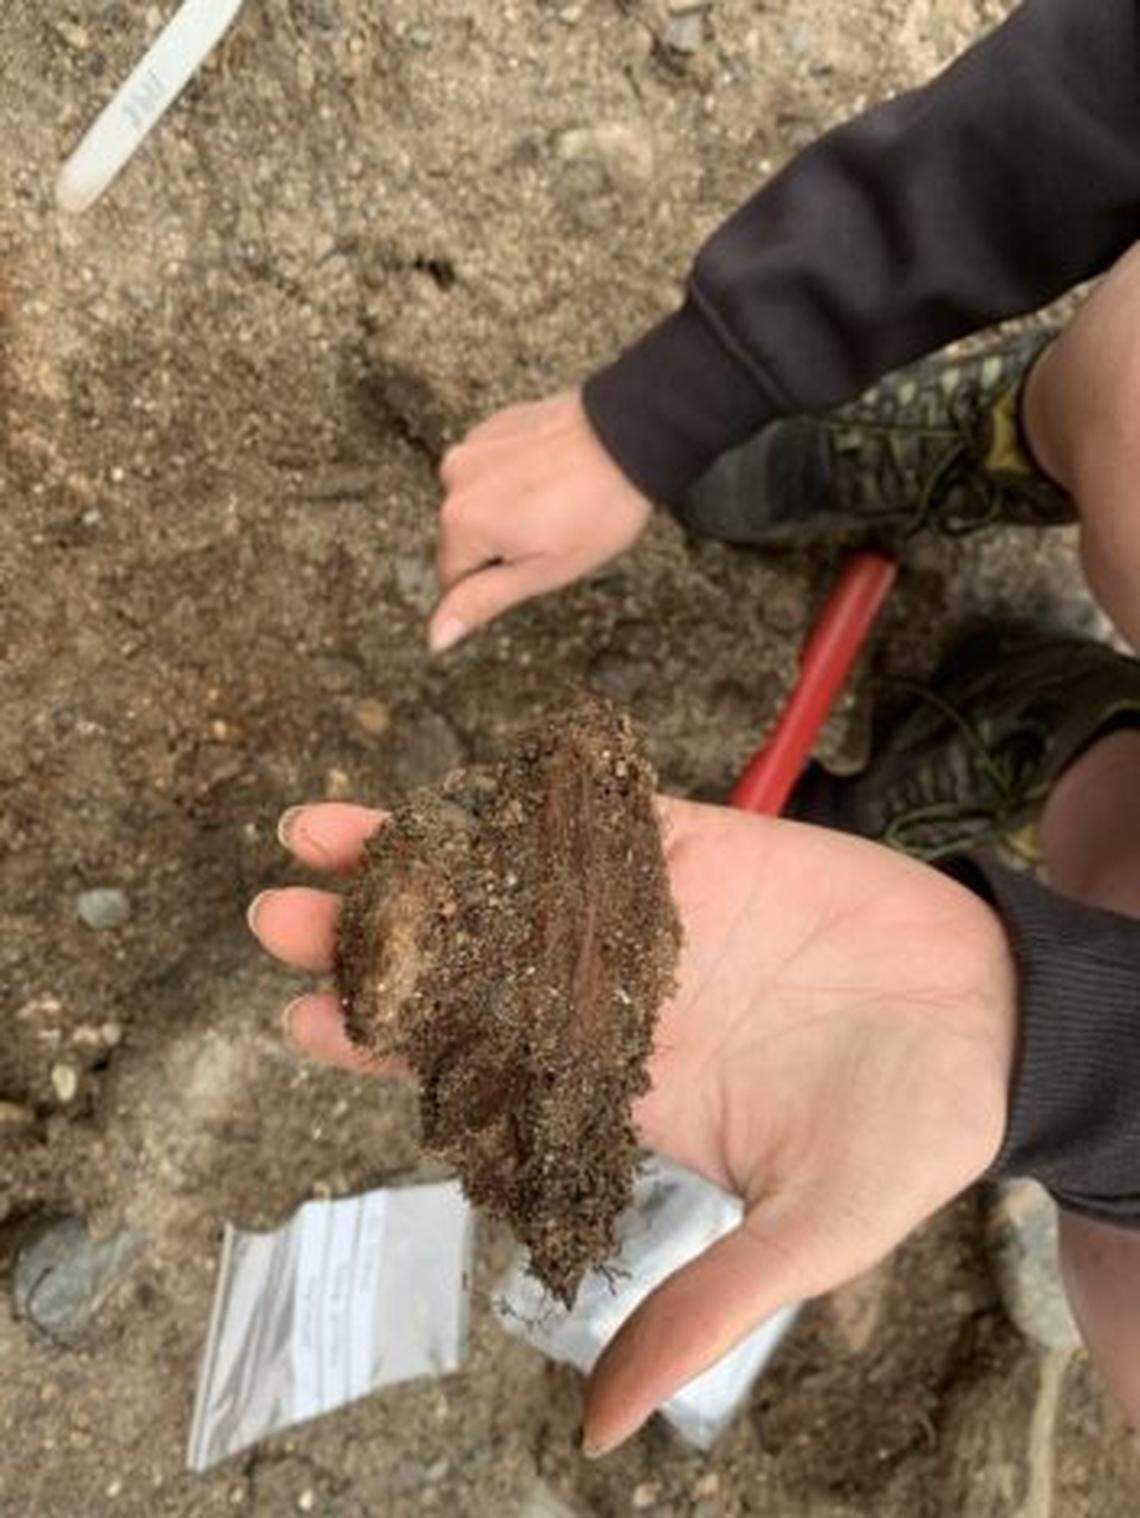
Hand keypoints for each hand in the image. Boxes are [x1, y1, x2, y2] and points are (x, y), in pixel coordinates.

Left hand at [248, 798, 1014, 1454]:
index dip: (389, 1047)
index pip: (475, 1066)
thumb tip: (600, 1432)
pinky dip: (526, 799)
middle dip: (371, 944)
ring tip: (316, 831)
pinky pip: (598, 818)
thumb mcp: (810, 1235)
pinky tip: (453, 781)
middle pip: (465, 967)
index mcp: (620, 1087)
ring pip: (507, 882)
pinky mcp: (698, 847)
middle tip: (277, 919)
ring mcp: (651, 916)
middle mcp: (615, 997)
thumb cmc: (910, 1131)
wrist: (997, 1018)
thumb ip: (701, 1305)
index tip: (308, 1022)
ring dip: (417, 860)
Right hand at [429, 391, 652, 651]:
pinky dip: (517, 478)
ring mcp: (472, 446)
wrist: (631, 437)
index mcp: (461, 523)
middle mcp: (453, 480)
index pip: (452, 579)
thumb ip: (481, 602)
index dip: (495, 583)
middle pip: (464, 538)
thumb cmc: (596, 509)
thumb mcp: (541, 572)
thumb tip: (436, 637)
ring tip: (556, 502)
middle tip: (553, 534)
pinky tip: (553, 477)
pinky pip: (493, 469)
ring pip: (479, 503)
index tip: (534, 565)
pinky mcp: (494, 426)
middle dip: (501, 545)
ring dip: (507, 510)